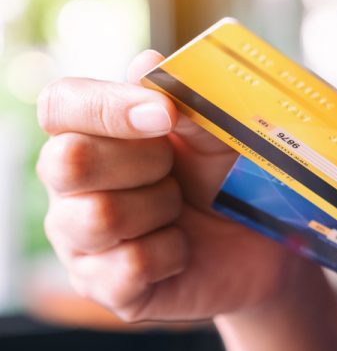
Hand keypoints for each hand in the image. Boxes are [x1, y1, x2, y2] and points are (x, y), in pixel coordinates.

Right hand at [37, 50, 308, 322]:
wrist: (262, 241)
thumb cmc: (231, 178)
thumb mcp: (218, 134)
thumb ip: (185, 100)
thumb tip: (146, 63)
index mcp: (93, 135)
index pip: (61, 106)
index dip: (107, 107)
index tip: (164, 115)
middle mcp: (72, 187)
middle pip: (69, 162)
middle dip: (144, 163)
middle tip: (178, 172)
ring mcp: (82, 241)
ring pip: (99, 217)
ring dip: (161, 209)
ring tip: (182, 211)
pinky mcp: (105, 288)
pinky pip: (130, 267)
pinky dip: (173, 254)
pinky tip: (184, 250)